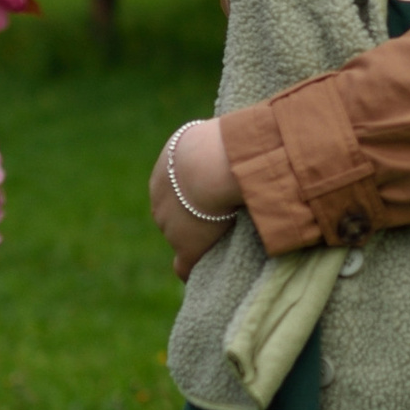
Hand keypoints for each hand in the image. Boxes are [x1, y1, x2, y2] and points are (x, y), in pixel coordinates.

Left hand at [150, 118, 241, 278]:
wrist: (212, 167)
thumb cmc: (225, 143)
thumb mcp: (218, 133)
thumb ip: (223, 142)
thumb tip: (249, 135)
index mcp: (168, 166)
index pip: (178, 185)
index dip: (198, 192)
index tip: (215, 195)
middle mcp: (160, 198)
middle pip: (176, 212)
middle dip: (194, 216)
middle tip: (223, 218)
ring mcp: (170, 225)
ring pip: (181, 237)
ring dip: (199, 239)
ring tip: (224, 241)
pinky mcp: (185, 248)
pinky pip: (184, 267)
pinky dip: (192, 269)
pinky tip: (203, 276)